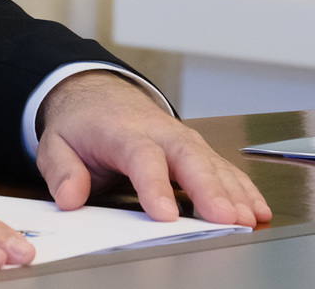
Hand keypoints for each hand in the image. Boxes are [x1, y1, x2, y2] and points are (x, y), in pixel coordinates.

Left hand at [35, 71, 271, 227]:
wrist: (97, 94)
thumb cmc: (81, 125)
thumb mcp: (56, 144)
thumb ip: (62, 171)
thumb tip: (69, 197)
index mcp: (123, 132)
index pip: (142, 157)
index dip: (155, 186)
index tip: (165, 215)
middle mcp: (159, 132)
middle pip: (189, 158)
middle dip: (209, 189)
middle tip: (226, 218)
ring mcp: (182, 139)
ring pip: (212, 162)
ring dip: (233, 191)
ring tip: (248, 219)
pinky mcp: (195, 149)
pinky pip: (223, 168)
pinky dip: (242, 187)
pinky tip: (257, 208)